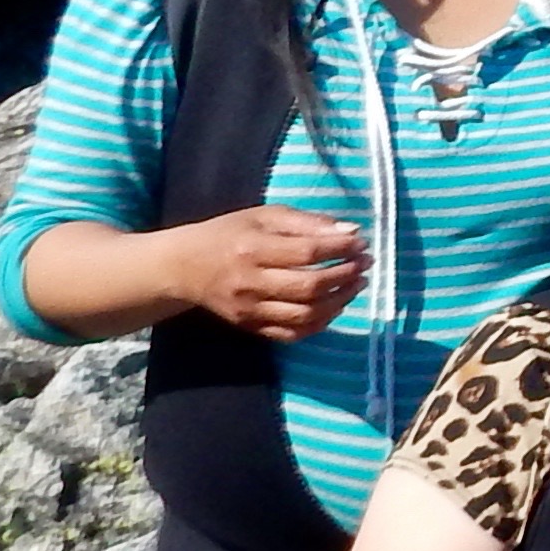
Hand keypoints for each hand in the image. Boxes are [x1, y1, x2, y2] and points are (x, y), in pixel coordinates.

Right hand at [177, 207, 369, 339]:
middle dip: (346, 276)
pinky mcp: (249, 328)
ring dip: (340, 301)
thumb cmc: (229, 233)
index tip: (362, 243)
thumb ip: (307, 222)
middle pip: (308, 287)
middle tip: (365, 264)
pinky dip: (320, 323)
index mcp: (253, 248)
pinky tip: (335, 306)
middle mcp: (250, 283)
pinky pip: (292, 334)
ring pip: (304, 316)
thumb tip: (351, 231)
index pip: (307, 252)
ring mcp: (249, 310)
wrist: (184, 267)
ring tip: (356, 284)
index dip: (341, 249)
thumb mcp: (264, 216)